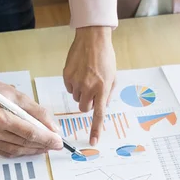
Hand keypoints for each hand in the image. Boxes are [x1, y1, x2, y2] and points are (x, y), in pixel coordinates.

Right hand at [0, 79, 62, 156]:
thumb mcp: (19, 96)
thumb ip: (37, 112)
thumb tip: (53, 128)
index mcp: (1, 116)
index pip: (29, 132)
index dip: (46, 139)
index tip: (58, 142)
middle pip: (23, 143)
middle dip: (42, 145)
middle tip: (54, 145)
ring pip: (15, 150)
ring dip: (32, 150)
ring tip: (44, 147)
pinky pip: (5, 152)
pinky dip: (20, 152)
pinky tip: (29, 148)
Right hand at [63, 26, 115, 145]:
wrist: (92, 38)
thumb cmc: (105, 56)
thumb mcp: (113, 76)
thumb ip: (108, 93)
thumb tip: (102, 106)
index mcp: (102, 88)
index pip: (99, 114)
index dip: (95, 129)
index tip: (93, 141)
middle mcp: (89, 87)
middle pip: (84, 108)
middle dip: (88, 103)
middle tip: (92, 91)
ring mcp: (76, 82)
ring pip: (76, 98)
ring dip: (81, 92)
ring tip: (86, 77)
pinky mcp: (67, 76)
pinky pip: (69, 88)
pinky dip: (74, 84)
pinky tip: (79, 72)